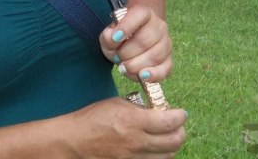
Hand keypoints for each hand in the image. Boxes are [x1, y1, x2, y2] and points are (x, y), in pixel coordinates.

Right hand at [66, 97, 185, 157]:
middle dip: (180, 131)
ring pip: (168, 156)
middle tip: (177, 125)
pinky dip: (160, 155)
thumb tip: (158, 110)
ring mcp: (134, 157)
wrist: (76, 140)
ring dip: (171, 145)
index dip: (180, 116)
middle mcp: (137, 141)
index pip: (169, 121)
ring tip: (166, 136)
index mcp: (133, 120)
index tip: (181, 113)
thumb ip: (139, 107)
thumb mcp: (117, 104)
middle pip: (174, 142)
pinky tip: (155, 147)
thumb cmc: (94, 118)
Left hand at [99, 5, 172, 83]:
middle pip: (146, 39)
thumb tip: (112, 39)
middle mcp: (158, 26)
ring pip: (155, 55)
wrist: (133, 41)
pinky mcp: (169, 60)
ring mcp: (166, 43)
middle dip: (127, 53)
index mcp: (144, 13)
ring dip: (136, 65)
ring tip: (124, 68)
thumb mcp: (110, 34)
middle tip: (117, 58)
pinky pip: (166, 68)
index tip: (115, 38)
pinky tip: (142, 76)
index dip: (126, 26)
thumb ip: (108, 36)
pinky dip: (154, 74)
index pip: (139, 14)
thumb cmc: (121, 36)